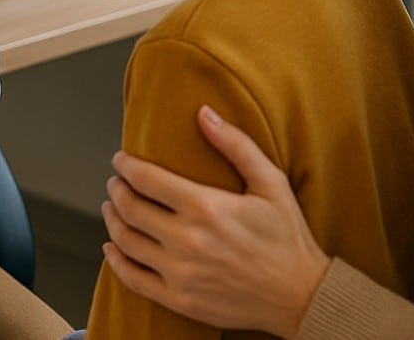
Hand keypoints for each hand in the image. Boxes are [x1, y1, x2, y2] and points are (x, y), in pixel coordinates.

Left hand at [101, 105, 331, 337]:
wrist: (302, 296)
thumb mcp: (271, 182)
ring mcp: (180, 273)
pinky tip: (112, 248)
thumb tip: (204, 113)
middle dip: (117, 190)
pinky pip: (133, 279)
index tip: (120, 160)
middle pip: (130, 208)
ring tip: (112, 208)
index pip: (146, 179)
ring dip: (112, 220)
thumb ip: (235, 144)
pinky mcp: (180, 300)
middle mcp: (187, 240)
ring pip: (126, 242)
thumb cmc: (288, 238)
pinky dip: (116, 261)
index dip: (126, 166)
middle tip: (116, 182)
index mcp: (205, 207)